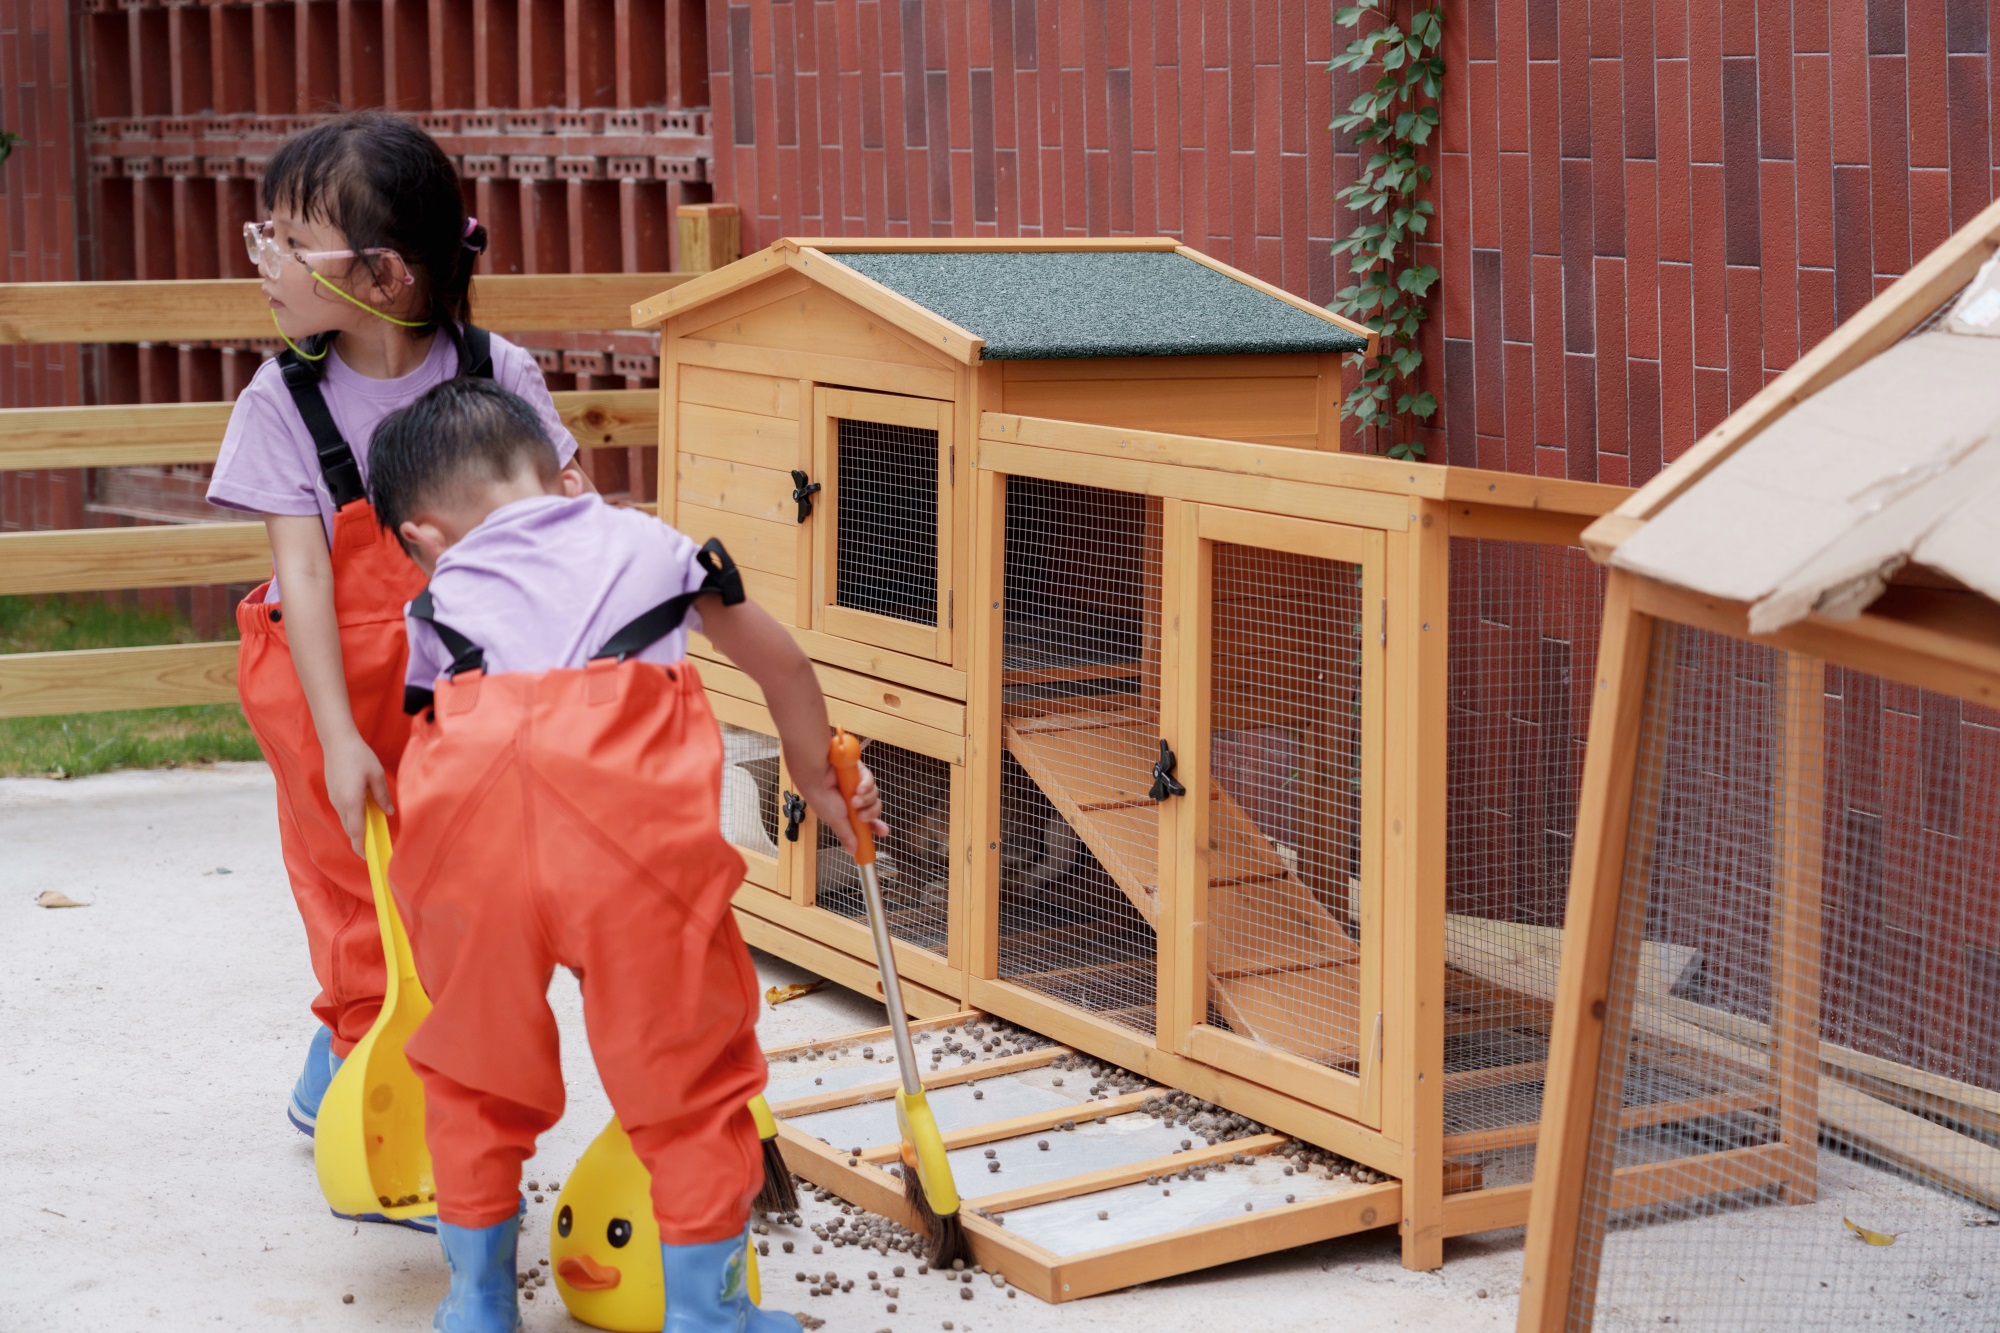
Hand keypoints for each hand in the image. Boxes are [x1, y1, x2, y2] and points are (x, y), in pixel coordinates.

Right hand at [323, 732, 390, 855]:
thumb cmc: (359, 756)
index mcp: (351, 802)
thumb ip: (382, 796)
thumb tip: (388, 812)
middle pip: (350, 829)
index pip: (356, 832)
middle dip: (360, 840)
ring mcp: (334, 798)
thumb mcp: (376, 775)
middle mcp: (340, 804)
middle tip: (374, 846)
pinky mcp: (333, 793)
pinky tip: (364, 811)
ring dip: (357, 827)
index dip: (361, 847)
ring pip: (346, 820)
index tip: (368, 857)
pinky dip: (353, 817)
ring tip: (372, 829)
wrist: (337, 741)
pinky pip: (343, 811)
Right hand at [797, 757, 887, 856]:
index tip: (883, 831)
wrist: (816, 776)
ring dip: (866, 800)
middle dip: (870, 813)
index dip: (876, 826)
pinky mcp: (859, 771)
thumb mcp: (835, 820)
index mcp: (847, 811)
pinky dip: (866, 786)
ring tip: (854, 800)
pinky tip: (859, 789)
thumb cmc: (821, 798)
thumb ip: (846, 834)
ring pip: (874, 795)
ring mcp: (857, 784)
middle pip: (873, 808)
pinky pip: (870, 781)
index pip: (867, 820)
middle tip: (861, 816)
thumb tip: (852, 851)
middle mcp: (853, 798)